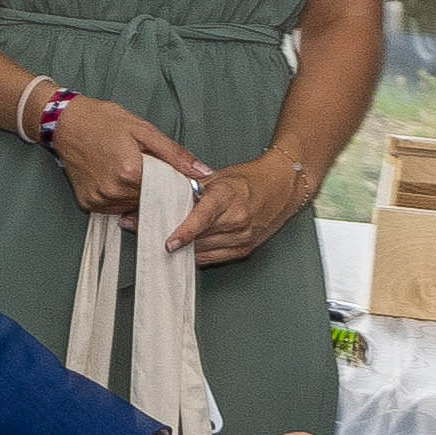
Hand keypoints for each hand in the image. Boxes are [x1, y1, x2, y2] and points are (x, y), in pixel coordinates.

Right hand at [50, 94, 200, 217]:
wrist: (65, 122)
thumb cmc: (104, 121)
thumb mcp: (144, 131)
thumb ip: (175, 154)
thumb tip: (203, 172)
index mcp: (130, 172)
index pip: (165, 191)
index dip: (172, 184)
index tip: (173, 177)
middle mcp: (113, 191)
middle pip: (149, 200)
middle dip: (154, 189)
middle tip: (148, 170)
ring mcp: (98, 199)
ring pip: (132, 206)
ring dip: (137, 195)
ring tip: (129, 172)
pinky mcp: (87, 203)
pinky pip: (114, 208)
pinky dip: (120, 197)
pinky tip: (115, 179)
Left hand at [173, 145, 305, 266]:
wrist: (282, 187)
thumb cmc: (249, 180)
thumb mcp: (217, 176)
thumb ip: (191, 188)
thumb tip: (164, 197)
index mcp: (228, 196)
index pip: (203, 218)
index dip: (185, 232)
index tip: (170, 243)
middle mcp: (238, 218)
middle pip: (200, 237)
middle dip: (176, 237)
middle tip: (154, 233)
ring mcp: (243, 236)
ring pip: (204, 250)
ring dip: (186, 248)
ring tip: (171, 240)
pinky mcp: (245, 249)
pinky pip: (215, 258)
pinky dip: (199, 254)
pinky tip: (190, 248)